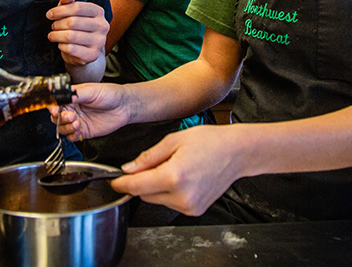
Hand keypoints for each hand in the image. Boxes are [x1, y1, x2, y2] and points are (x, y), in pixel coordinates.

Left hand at [46, 0, 108, 70]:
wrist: (86, 52)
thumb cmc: (77, 28)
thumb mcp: (71, 13)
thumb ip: (68, 2)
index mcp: (99, 11)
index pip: (77, 7)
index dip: (59, 10)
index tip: (49, 15)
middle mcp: (103, 26)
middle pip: (72, 22)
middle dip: (57, 24)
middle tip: (52, 27)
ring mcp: (100, 41)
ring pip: (70, 36)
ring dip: (56, 35)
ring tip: (52, 35)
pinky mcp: (93, 55)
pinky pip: (71, 49)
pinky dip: (61, 46)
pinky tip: (60, 44)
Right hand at [50, 82, 130, 140]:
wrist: (124, 106)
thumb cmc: (110, 94)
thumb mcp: (92, 90)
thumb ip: (76, 93)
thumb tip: (63, 95)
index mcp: (72, 97)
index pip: (56, 103)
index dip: (53, 107)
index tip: (54, 109)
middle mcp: (73, 110)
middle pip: (56, 117)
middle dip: (60, 118)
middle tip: (71, 116)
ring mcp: (78, 121)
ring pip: (62, 128)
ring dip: (66, 127)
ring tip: (77, 123)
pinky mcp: (84, 131)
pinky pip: (72, 137)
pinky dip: (72, 135)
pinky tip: (79, 130)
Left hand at [111, 125, 244, 215]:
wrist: (237, 153)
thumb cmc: (210, 141)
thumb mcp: (174, 140)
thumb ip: (148, 157)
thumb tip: (129, 169)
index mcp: (174, 176)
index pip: (137, 185)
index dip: (122, 183)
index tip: (114, 182)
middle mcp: (181, 196)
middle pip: (145, 194)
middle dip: (141, 181)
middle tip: (152, 164)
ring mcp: (189, 206)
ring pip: (157, 199)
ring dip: (156, 187)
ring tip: (174, 168)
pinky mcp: (194, 211)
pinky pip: (171, 203)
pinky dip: (169, 192)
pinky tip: (182, 178)